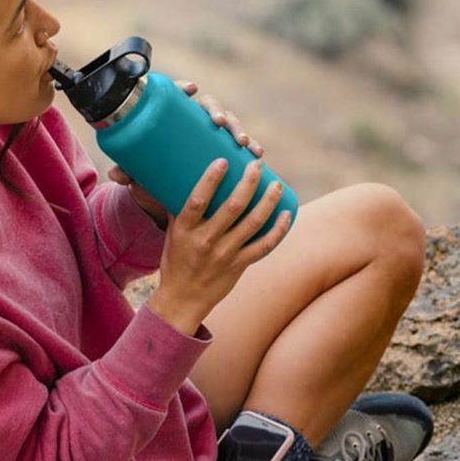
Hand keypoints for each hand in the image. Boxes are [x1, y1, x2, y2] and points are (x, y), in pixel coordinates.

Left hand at [107, 79, 263, 227]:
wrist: (168, 198)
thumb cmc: (153, 180)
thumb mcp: (142, 176)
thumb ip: (130, 173)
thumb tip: (117, 175)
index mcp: (173, 121)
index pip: (178, 97)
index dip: (185, 89)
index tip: (192, 89)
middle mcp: (195, 124)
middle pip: (209, 107)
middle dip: (218, 111)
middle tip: (219, 122)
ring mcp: (212, 137)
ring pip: (230, 124)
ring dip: (238, 128)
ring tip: (244, 142)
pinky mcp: (226, 152)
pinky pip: (241, 145)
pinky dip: (251, 147)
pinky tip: (257, 153)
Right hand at [150, 157, 291, 330]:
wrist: (183, 300)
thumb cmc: (176, 260)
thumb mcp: (173, 233)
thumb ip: (180, 208)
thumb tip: (182, 177)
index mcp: (185, 230)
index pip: (197, 200)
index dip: (211, 179)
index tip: (223, 160)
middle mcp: (206, 241)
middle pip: (233, 207)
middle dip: (249, 182)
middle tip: (257, 165)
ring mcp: (225, 254)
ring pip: (253, 224)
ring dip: (268, 201)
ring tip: (276, 184)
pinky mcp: (239, 265)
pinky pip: (264, 246)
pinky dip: (278, 230)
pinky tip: (287, 213)